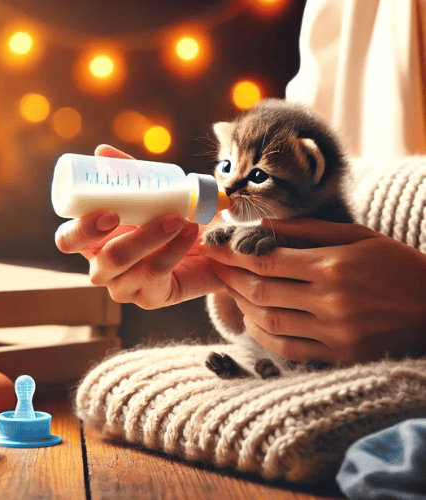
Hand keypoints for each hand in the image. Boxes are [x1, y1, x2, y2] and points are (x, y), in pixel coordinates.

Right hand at [55, 144, 224, 308]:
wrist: (207, 245)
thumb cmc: (169, 216)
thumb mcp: (149, 192)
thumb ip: (126, 174)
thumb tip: (101, 151)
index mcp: (93, 241)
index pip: (68, 241)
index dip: (81, 230)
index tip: (109, 212)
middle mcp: (102, 268)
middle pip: (100, 261)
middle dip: (123, 238)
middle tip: (147, 218)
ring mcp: (124, 287)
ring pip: (128, 268)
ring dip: (152, 238)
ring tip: (178, 218)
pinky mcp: (148, 298)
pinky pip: (155, 274)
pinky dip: (173, 249)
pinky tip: (190, 233)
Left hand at [202, 218, 425, 363]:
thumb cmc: (400, 266)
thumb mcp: (360, 237)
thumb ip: (309, 230)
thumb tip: (265, 225)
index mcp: (333, 267)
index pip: (266, 259)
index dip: (233, 254)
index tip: (213, 248)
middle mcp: (329, 301)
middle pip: (261, 290)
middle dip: (230, 276)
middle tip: (214, 266)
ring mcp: (333, 333)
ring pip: (268, 320)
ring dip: (241, 304)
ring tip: (228, 289)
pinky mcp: (339, 356)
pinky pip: (287, 348)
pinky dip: (262, 335)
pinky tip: (251, 320)